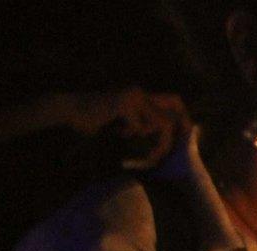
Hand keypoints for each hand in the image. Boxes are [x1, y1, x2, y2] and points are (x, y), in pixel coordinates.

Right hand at [48, 88, 189, 167]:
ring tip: (146, 153)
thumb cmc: (94, 121)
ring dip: (156, 142)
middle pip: (175, 107)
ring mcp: (132, 96)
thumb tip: (167, 141)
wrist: (69, 111)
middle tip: (175, 149)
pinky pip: (139, 126)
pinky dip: (131, 134)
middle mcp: (140, 92)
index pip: (174, 101)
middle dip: (179, 129)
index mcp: (142, 95)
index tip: (187, 136)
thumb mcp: (125, 124)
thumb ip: (142, 126)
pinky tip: (117, 131)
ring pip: (160, 123)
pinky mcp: (124, 103)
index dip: (183, 117)